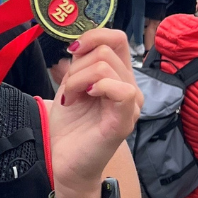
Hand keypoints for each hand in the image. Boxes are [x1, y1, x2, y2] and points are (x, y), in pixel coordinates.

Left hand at [50, 29, 141, 197]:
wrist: (67, 162)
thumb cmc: (71, 128)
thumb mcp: (71, 86)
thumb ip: (80, 64)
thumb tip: (80, 44)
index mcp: (119, 77)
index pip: (117, 39)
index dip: (94, 36)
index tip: (72, 50)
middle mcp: (130, 87)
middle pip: (107, 50)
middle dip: (77, 66)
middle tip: (68, 90)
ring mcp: (130, 105)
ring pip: (106, 66)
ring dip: (78, 79)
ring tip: (72, 99)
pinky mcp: (124, 121)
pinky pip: (123, 91)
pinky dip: (99, 86)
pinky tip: (86, 97)